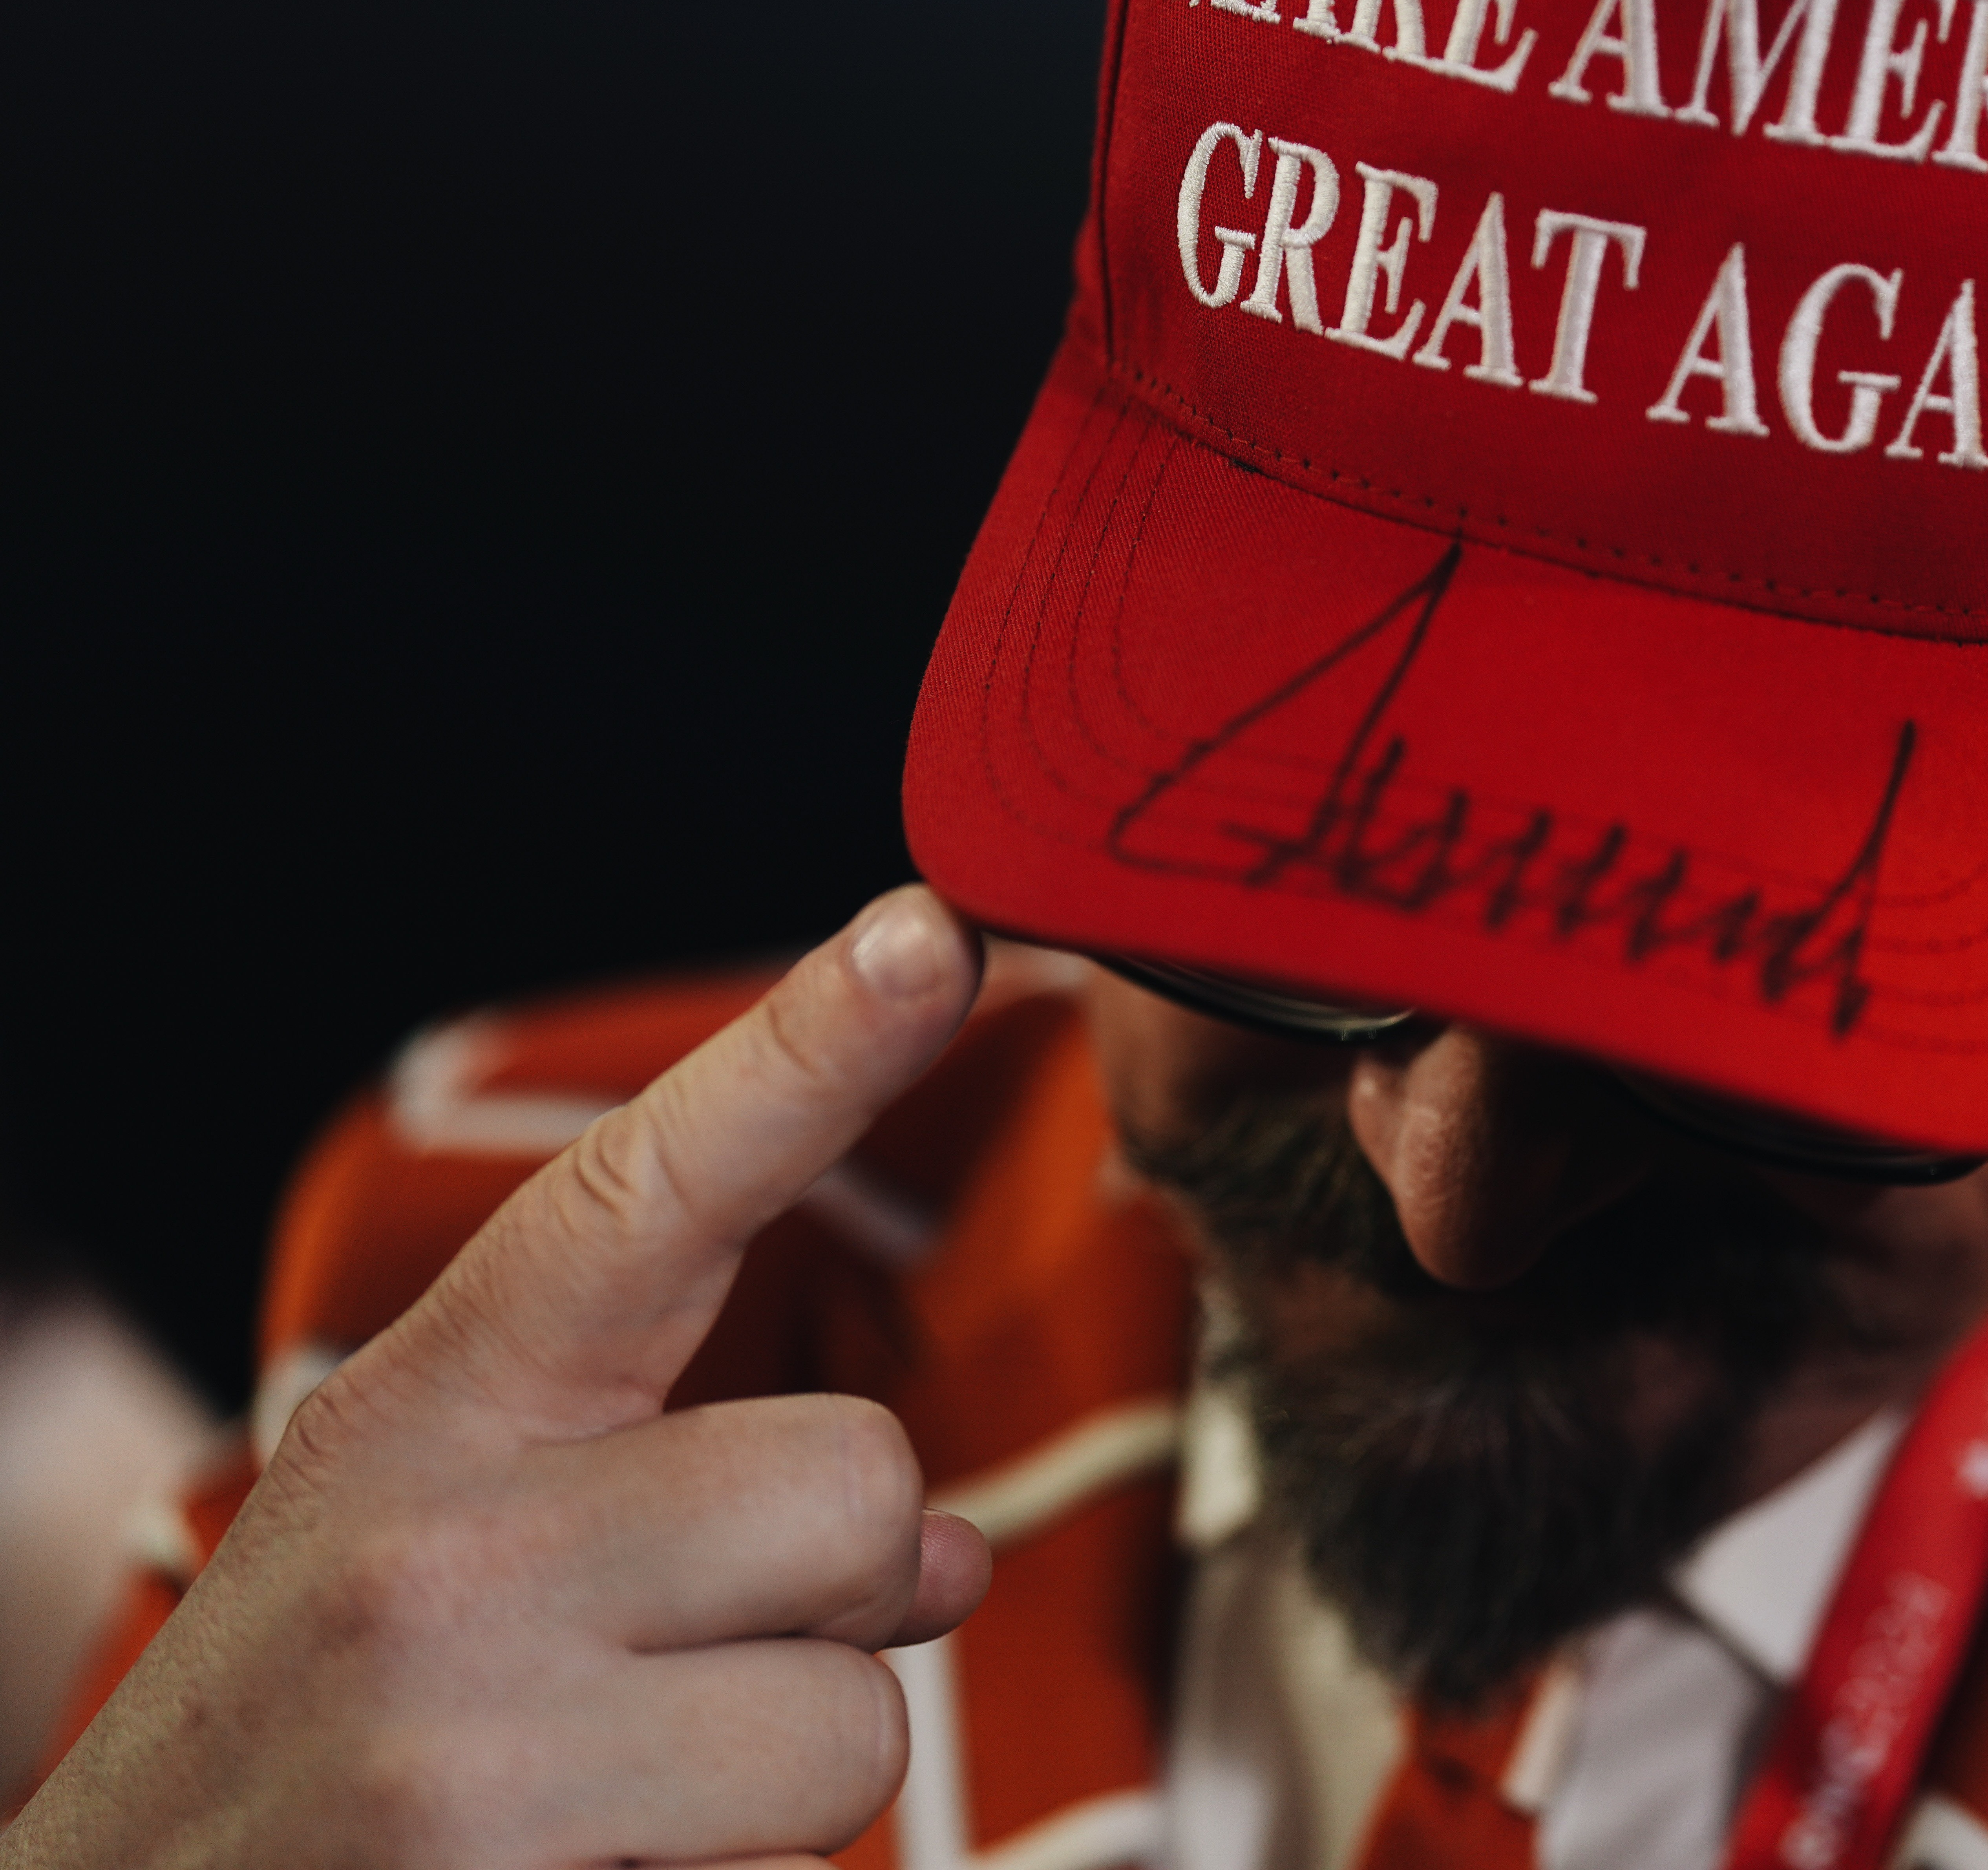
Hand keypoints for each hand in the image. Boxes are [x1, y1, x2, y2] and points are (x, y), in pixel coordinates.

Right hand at [3, 888, 996, 1869]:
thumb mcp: (442, 1565)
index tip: (926, 932)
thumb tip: (950, 1551)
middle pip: (862, 1489)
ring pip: (865, 1716)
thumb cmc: (310, 1760)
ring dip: (787, 1779)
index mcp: (425, 1424)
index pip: (649, 1191)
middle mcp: (442, 1559)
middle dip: (838, 1600)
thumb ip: (687, 1509)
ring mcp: (471, 1748)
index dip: (807, 1052)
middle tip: (678, 1679)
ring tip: (623, 1800)